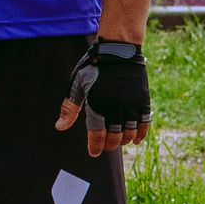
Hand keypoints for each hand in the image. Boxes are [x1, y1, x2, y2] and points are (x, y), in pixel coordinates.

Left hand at [56, 38, 150, 157]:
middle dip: (109, 145)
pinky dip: (141, 134)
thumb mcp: (77, 85)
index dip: (95, 147)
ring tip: (119, 141)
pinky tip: (136, 140)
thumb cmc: (94, 67)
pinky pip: (144, 123)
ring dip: (124, 140)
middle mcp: (116, 108)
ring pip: (130, 133)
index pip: (97, 135)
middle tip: (106, 146)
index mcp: (98, 105)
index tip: (93, 152)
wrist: (118, 50)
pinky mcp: (143, 101)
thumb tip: (59, 127)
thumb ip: (69, 108)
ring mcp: (131, 105)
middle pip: (114, 137)